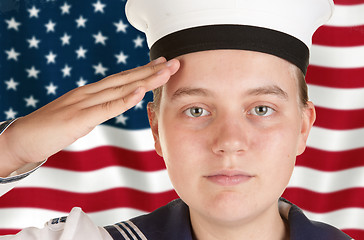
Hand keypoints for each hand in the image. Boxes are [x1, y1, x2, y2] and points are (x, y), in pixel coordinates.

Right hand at [0, 57, 179, 175]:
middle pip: (126, 79)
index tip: (161, 66)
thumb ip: (96, 110)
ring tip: (165, 72)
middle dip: (151, 71)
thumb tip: (111, 107)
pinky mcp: (79, 117)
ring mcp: (84, 103)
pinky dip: (124, 99)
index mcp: (90, 93)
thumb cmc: (50, 129)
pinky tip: (139, 91)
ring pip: (120, 89)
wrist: (22, 138)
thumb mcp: (79, 117)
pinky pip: (106, 107)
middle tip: (174, 63)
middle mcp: (89, 93)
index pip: (121, 80)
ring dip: (145, 80)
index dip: (143, 72)